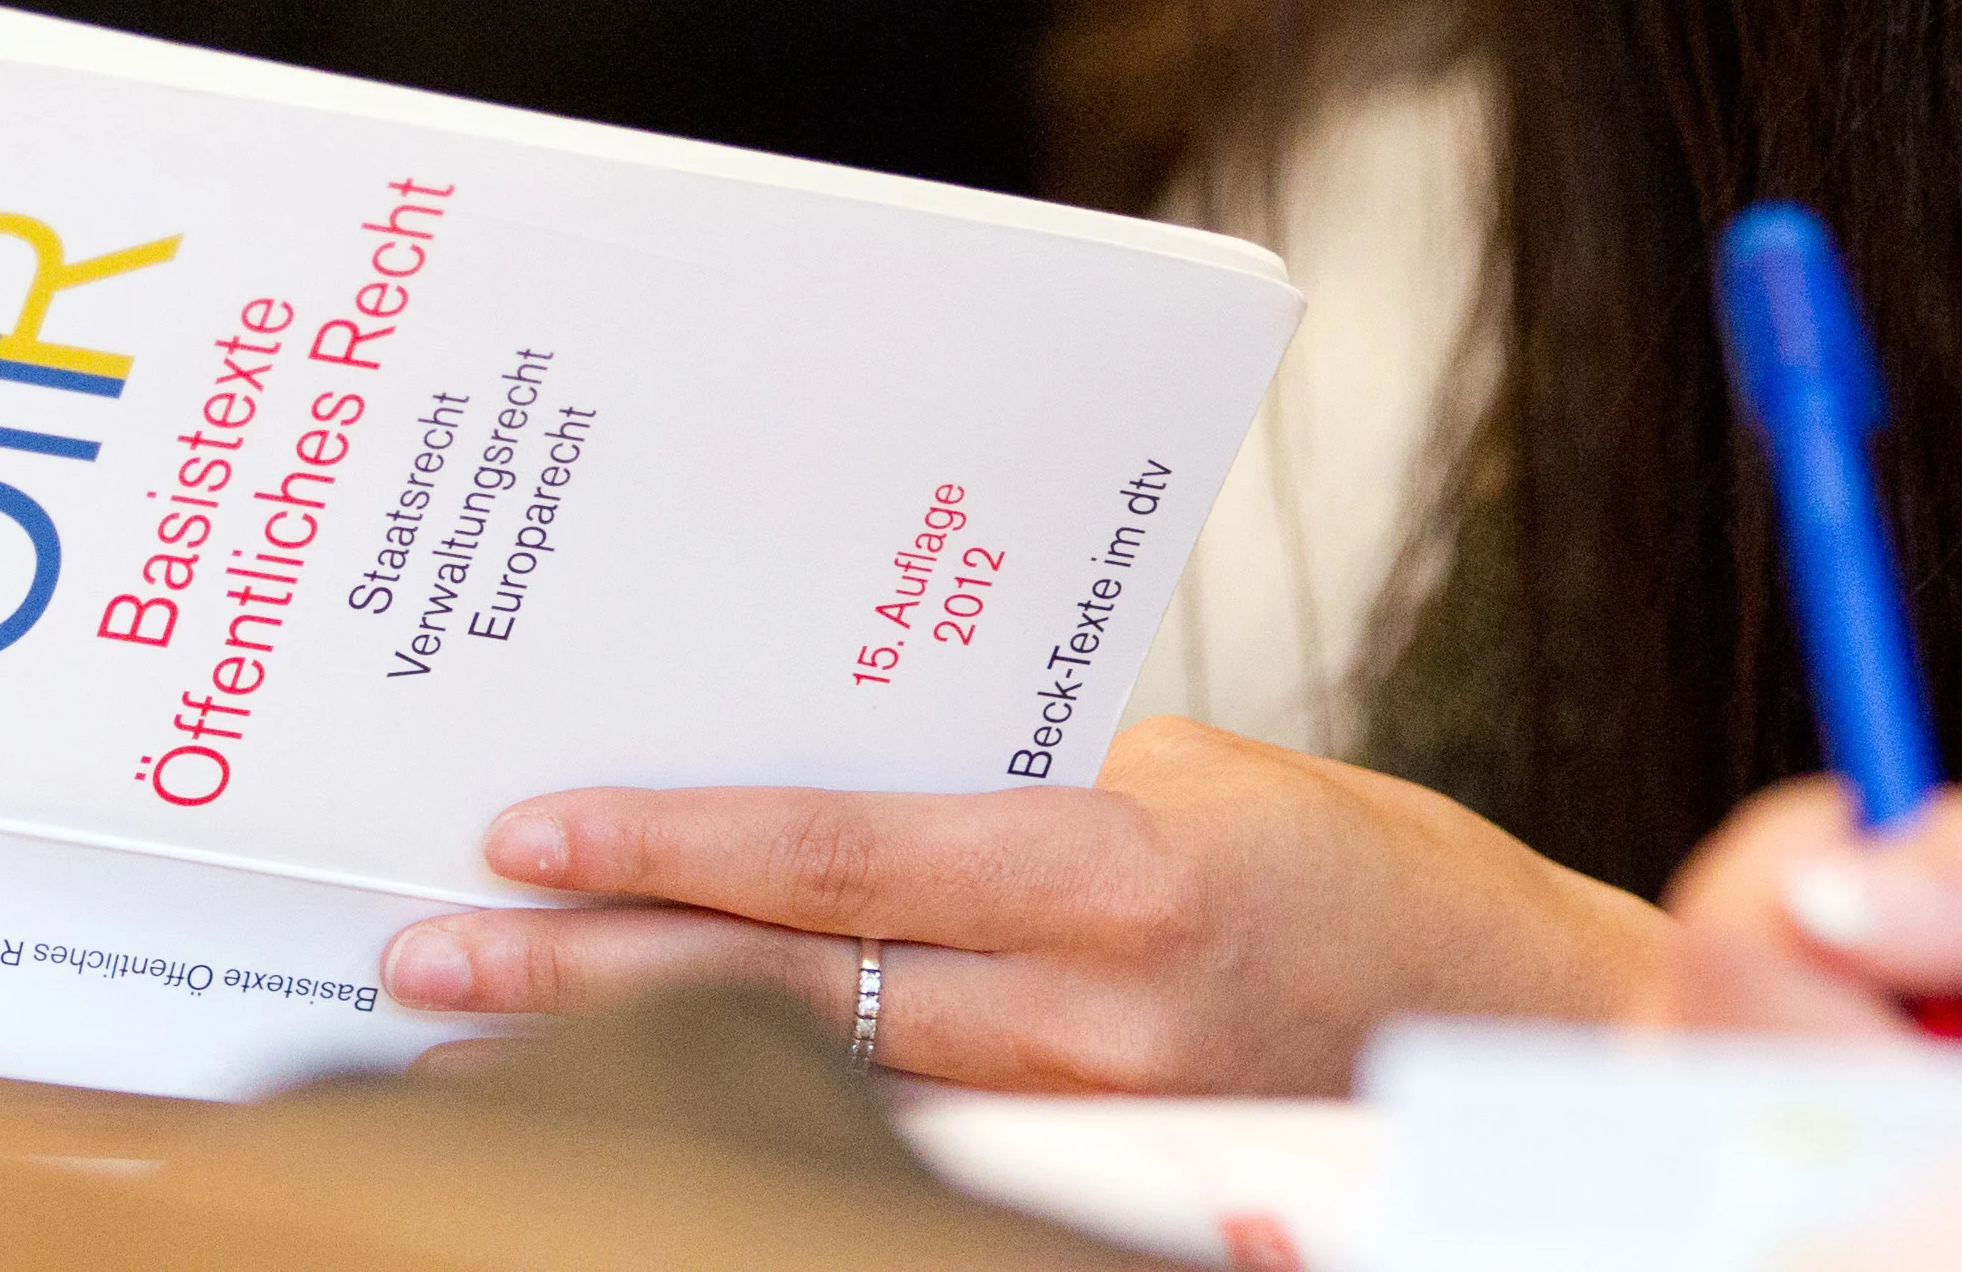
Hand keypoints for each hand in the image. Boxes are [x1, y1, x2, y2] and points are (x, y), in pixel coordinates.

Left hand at [375, 715, 1671, 1092]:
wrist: (1530, 1016)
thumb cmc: (1367, 874)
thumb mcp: (1196, 781)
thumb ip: (1018, 790)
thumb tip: (839, 785)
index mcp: (1115, 866)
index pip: (839, 856)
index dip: (668, 849)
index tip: (527, 838)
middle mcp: (1097, 1010)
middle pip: (791, 992)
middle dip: (591, 980)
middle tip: (432, 966)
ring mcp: (1101, 1116)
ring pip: (823, 1087)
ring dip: (652, 1064)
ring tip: (492, 1053)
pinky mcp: (1114, 1180)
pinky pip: (913, 1141)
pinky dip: (783, 1120)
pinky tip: (687, 1110)